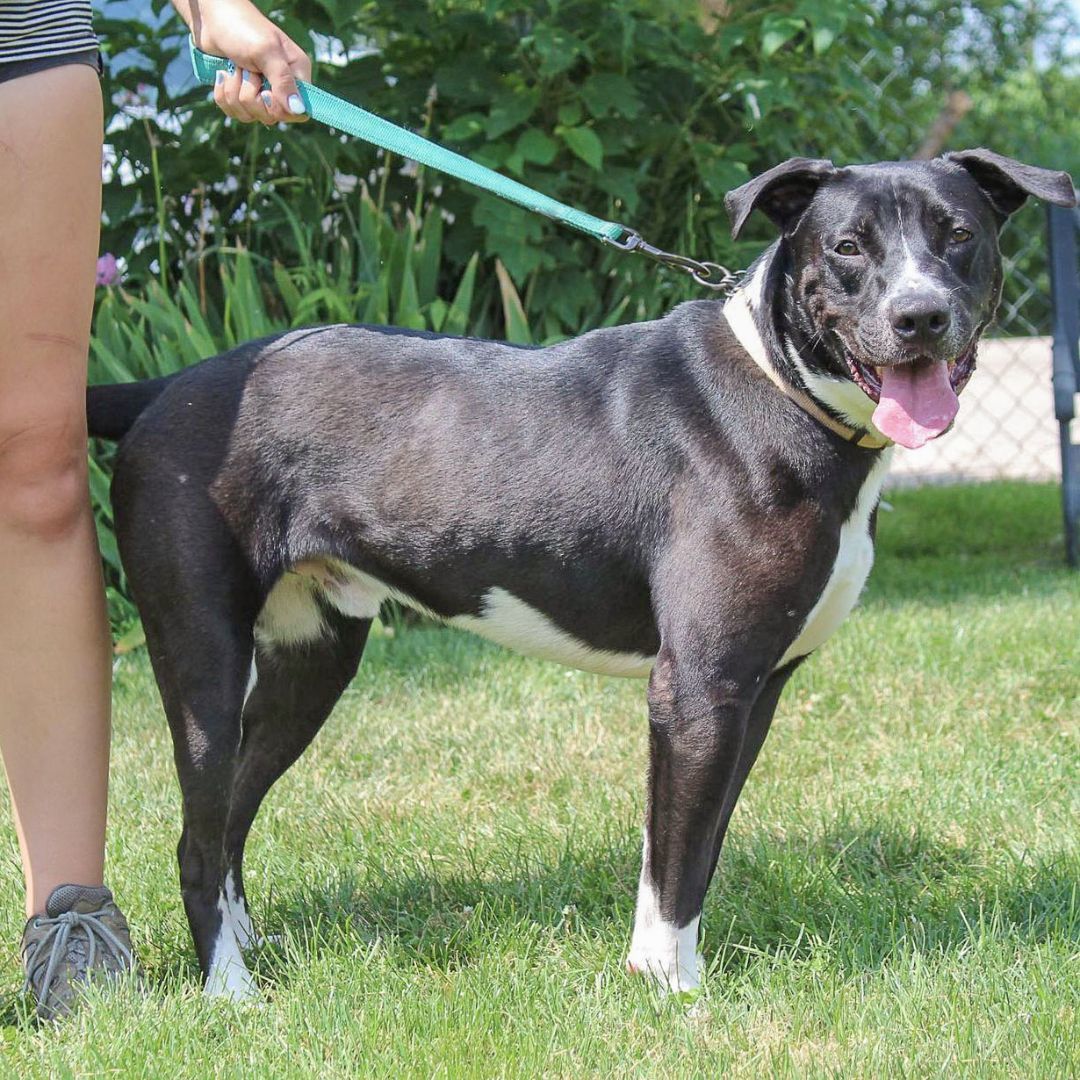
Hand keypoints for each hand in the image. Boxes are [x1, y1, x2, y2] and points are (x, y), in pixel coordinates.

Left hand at [172, 0, 311, 124]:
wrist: (210, 16)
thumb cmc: (242, 26)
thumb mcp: (266, 51)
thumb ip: (283, 81)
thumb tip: (299, 110)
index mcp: (296, 75)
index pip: (299, 113)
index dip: (279, 109)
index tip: (265, 92)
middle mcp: (281, 87)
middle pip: (271, 117)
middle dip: (250, 96)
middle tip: (246, 70)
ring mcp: (260, 92)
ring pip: (250, 116)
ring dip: (234, 92)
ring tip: (234, 68)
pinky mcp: (241, 94)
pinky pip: (233, 112)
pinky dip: (223, 94)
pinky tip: (224, 74)